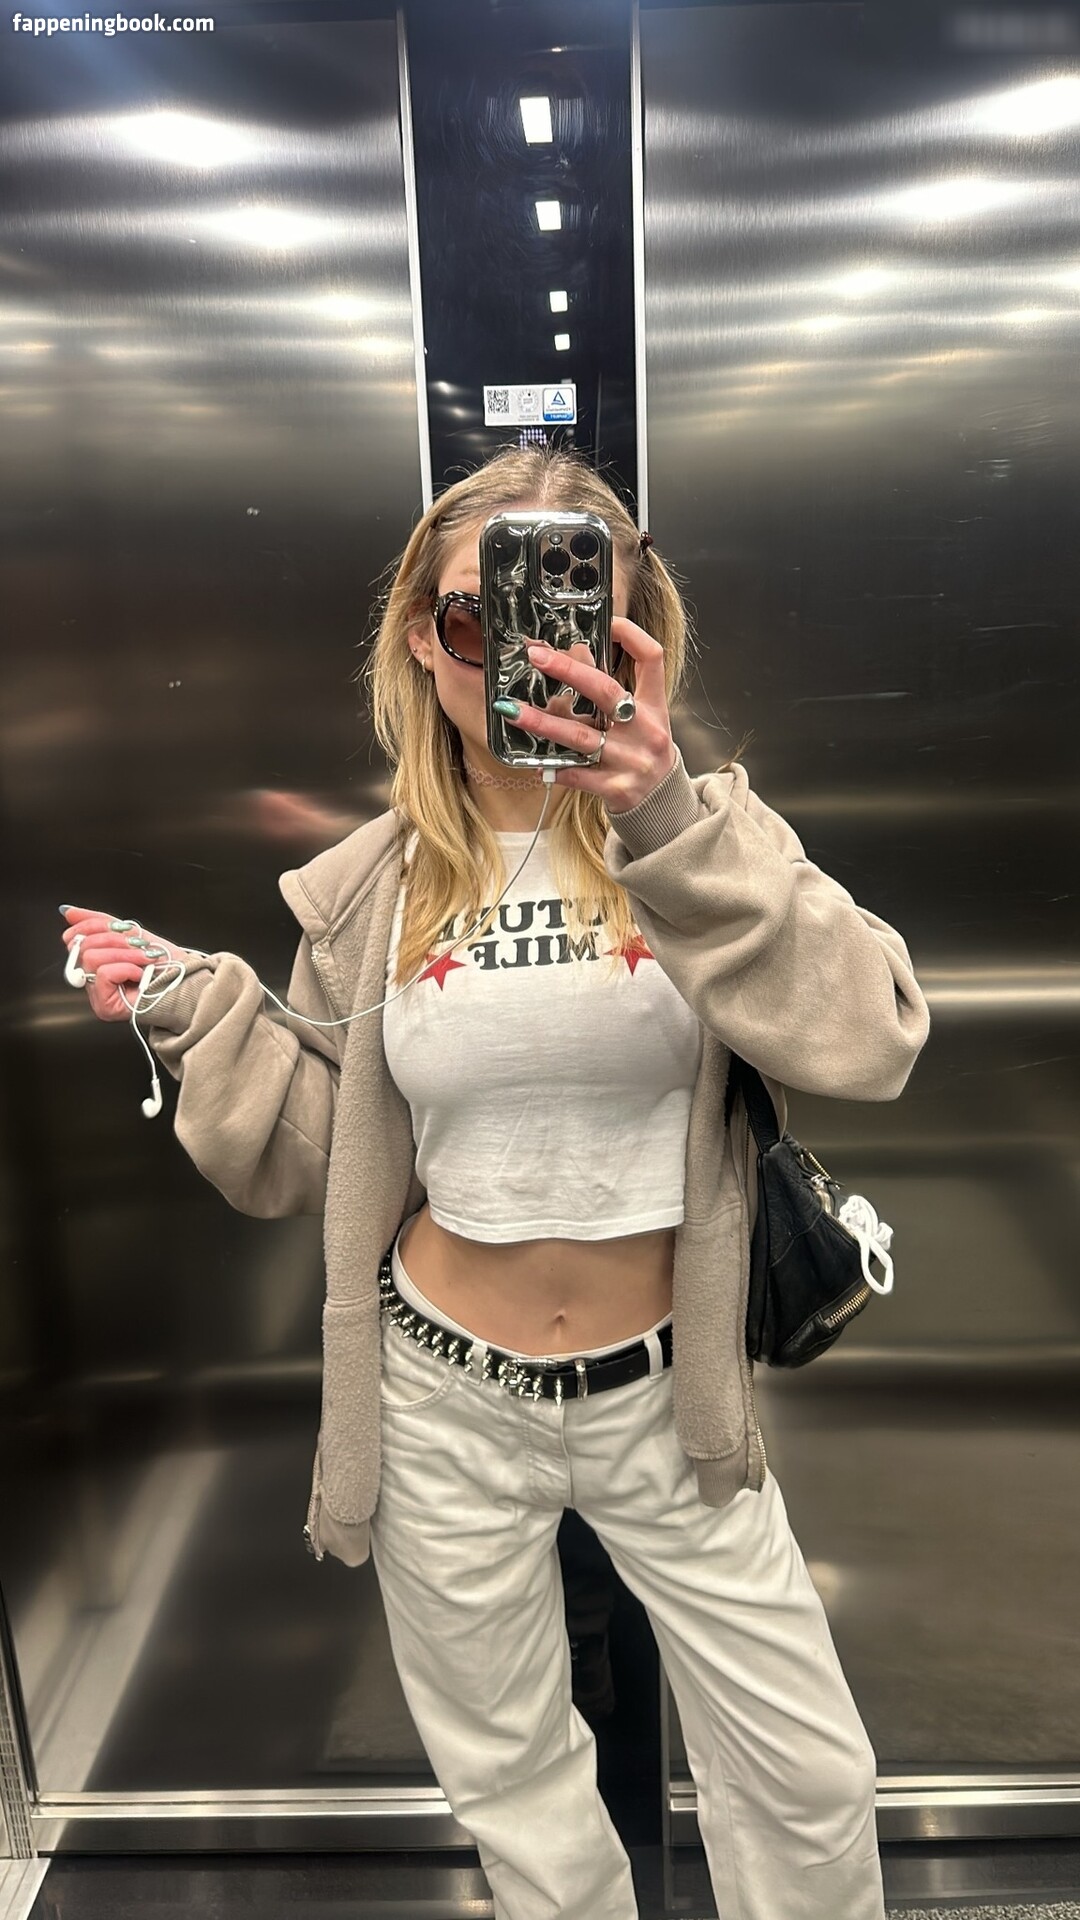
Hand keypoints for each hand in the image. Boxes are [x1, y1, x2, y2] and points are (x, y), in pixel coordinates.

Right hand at [60, 907, 190, 1023]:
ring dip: (124, 954)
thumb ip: (99, 922)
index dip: (94, 926)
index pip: (75, 938)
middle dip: (115, 941)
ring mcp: (97, 996)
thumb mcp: (131, 934)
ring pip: (91, 958)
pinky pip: (103, 974)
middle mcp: (92, 980)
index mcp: (95, 962)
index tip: (120, 928)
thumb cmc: (166, 964)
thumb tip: (69, 911)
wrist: (187, 984)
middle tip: (138, 947)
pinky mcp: (104, 1007)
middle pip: (82, 947)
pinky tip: (140, 975)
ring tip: (143, 960)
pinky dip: (126, 969)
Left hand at [508, 618, 677, 812]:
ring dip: (542, 722)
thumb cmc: (644, 755)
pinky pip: (578, 775)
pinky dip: (555, 769)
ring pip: (580, 736)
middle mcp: (645, 729)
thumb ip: (615, 694)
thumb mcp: (643, 720)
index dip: (631, 635)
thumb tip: (574, 658)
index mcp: (654, 706)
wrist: (662, 806)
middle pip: (606, 691)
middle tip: (536, 656)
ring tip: (511, 710)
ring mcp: (631, 760)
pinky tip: (534, 763)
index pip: (652, 658)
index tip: (605, 621)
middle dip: (569, 671)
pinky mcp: (616, 788)